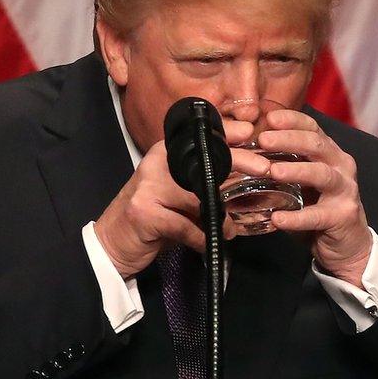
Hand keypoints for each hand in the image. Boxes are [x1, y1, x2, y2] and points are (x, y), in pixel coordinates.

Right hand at [95, 120, 269, 278]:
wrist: (112, 243)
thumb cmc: (151, 217)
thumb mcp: (176, 193)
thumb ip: (202, 182)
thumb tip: (245, 179)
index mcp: (164, 153)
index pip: (201, 137)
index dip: (229, 132)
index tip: (253, 132)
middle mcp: (156, 163)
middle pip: (206, 161)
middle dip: (240, 162)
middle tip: (265, 169)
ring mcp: (148, 186)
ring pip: (198, 197)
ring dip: (220, 217)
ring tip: (230, 229)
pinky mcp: (144, 213)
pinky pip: (185, 226)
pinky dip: (201, 239)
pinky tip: (208, 246)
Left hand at [257, 110, 371, 287]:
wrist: (347, 245)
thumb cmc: (318, 208)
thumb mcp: (300, 183)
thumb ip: (281, 167)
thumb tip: (243, 156)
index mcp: (329, 153)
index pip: (312, 128)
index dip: (292, 120)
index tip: (269, 118)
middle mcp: (341, 166)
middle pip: (316, 144)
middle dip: (289, 140)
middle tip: (263, 140)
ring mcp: (345, 190)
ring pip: (322, 174)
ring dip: (296, 170)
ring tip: (273, 172)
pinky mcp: (343, 216)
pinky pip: (317, 215)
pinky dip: (297, 217)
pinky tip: (278, 218)